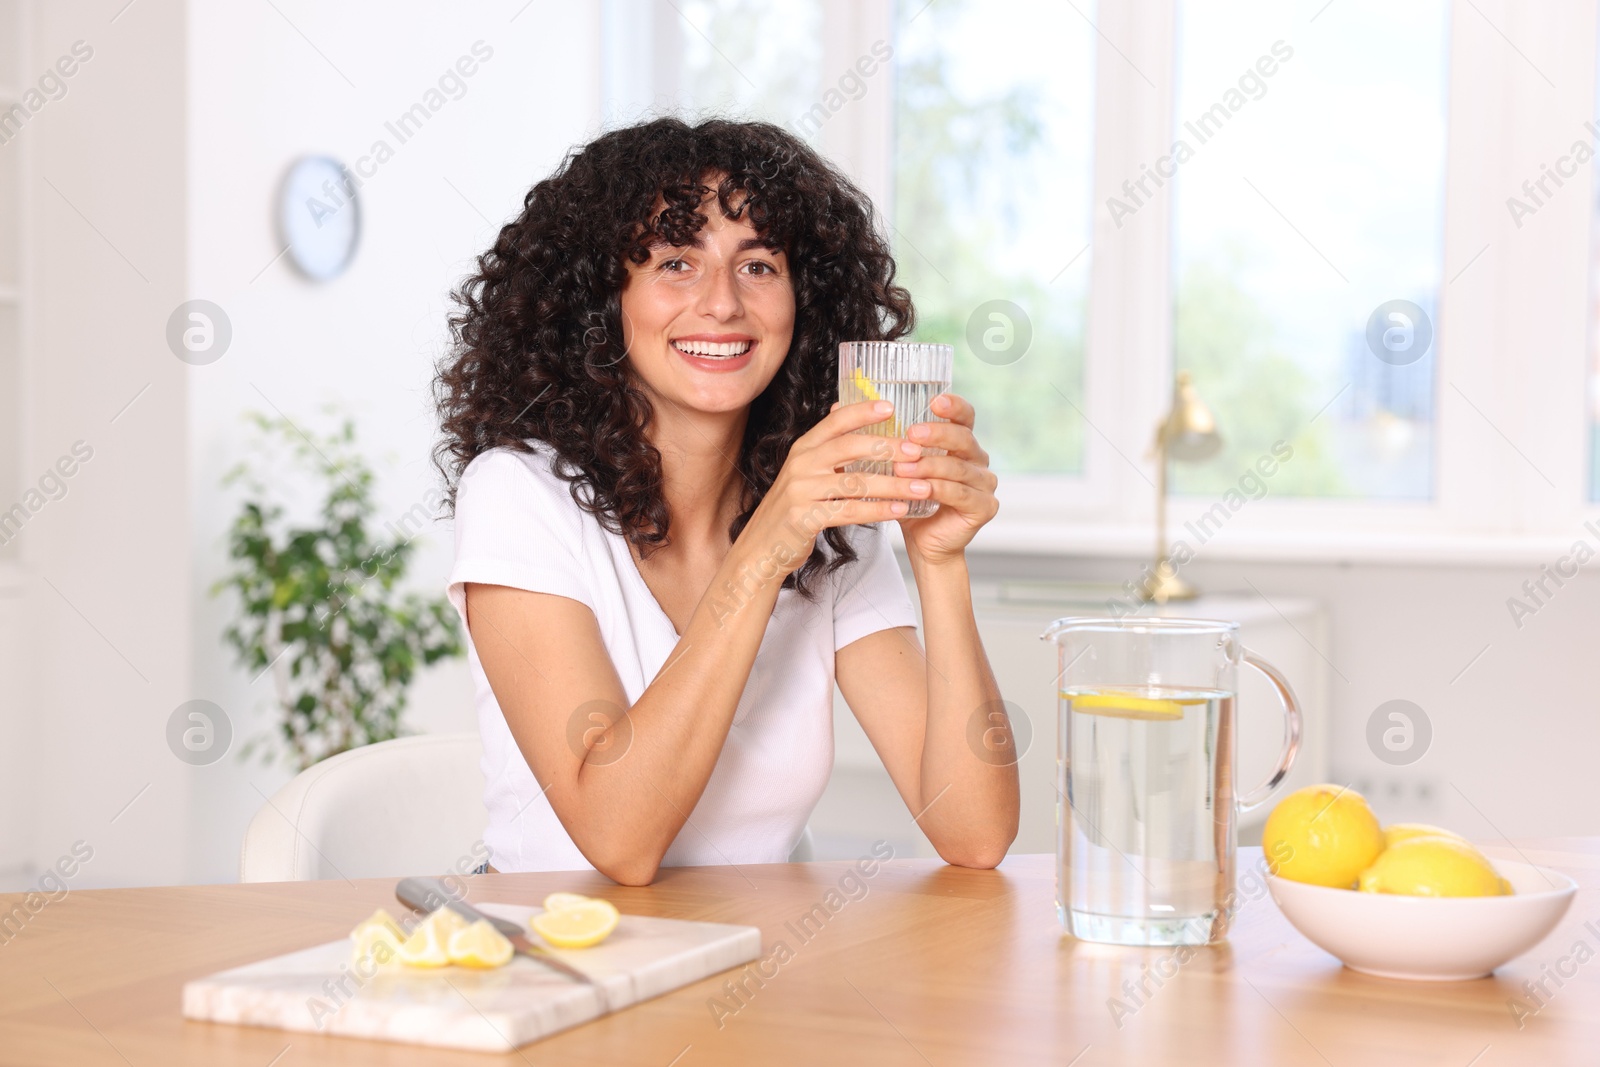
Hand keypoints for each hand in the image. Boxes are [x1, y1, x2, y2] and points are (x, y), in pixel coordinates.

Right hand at [738, 399, 934, 579]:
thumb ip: (825, 443)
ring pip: (855, 482)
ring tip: (922, 488)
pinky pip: (849, 511)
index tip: (891, 407)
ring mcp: (800, 491)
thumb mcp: (804, 470)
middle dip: (888, 448)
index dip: (862, 412)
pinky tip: (899, 511)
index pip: (835, 422)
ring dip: (893, 485)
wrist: (762, 548)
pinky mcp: (804, 518)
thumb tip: (841, 406)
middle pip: (849, 447)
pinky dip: (878, 510)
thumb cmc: (792, 508)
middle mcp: (800, 464)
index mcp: (803, 448)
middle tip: (918, 452)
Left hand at [892, 393, 998, 564]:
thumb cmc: (909, 500)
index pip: (964, 416)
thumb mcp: (891, 465)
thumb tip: (836, 407)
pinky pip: (961, 494)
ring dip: (930, 465)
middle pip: (963, 438)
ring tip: (904, 467)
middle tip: (912, 433)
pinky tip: (921, 489)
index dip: (953, 406)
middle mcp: (977, 459)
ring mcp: (984, 484)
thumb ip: (876, 436)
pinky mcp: (984, 507)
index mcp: (961, 443)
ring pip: (958, 467)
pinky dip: (940, 490)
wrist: (924, 544)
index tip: (934, 400)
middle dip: (937, 434)